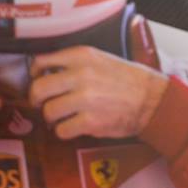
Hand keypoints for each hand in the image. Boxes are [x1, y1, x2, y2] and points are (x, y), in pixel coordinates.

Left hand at [29, 46, 168, 139]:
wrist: (152, 99)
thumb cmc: (128, 80)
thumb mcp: (101, 59)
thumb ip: (74, 63)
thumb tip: (46, 73)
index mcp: (81, 56)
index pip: (41, 62)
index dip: (35, 74)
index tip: (39, 80)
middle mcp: (80, 75)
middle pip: (38, 89)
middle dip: (37, 99)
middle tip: (43, 104)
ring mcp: (85, 99)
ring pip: (48, 112)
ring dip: (53, 118)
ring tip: (64, 117)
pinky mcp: (90, 122)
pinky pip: (61, 130)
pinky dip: (65, 131)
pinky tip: (75, 126)